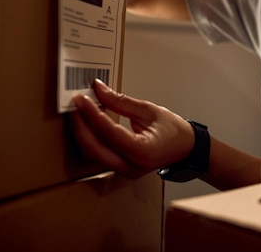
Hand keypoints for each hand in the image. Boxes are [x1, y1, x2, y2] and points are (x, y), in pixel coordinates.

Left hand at [71, 79, 193, 178]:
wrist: (186, 149)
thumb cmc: (173, 130)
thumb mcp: (149, 110)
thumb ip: (121, 102)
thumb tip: (99, 89)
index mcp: (142, 152)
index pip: (109, 133)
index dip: (92, 114)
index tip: (81, 98)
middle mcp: (131, 166)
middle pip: (94, 148)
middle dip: (80, 125)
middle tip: (75, 104)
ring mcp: (124, 171)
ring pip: (93, 153)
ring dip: (83, 132)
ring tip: (81, 110)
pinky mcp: (120, 168)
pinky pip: (99, 154)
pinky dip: (92, 137)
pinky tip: (90, 122)